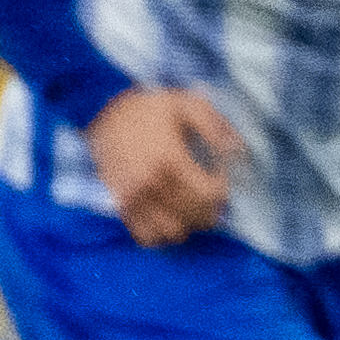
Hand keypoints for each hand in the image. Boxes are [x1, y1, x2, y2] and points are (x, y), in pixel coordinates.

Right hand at [86, 86, 240, 246]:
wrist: (100, 111)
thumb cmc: (150, 108)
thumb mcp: (187, 104)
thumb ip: (216, 127)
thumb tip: (239, 151)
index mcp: (168, 159)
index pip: (210, 195)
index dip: (224, 189)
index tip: (221, 175)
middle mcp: (148, 183)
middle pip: (195, 217)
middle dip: (212, 208)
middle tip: (212, 192)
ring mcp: (131, 198)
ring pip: (173, 232)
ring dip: (190, 223)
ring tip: (193, 205)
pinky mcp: (120, 205)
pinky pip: (146, 236)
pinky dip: (164, 232)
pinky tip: (172, 214)